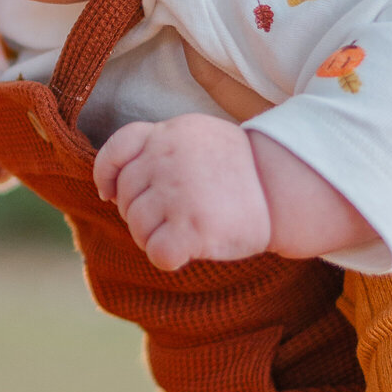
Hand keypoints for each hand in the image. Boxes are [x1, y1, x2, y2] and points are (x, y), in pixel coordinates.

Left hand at [93, 114, 271, 269]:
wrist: (285, 191)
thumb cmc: (243, 172)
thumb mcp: (200, 138)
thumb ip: (161, 150)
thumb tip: (115, 188)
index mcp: (169, 133)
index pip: (117, 148)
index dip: (107, 175)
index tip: (110, 194)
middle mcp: (167, 158)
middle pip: (126, 196)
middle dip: (141, 214)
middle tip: (176, 218)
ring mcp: (178, 192)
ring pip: (137, 227)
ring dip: (155, 237)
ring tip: (189, 230)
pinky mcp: (191, 227)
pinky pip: (157, 253)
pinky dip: (169, 258)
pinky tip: (190, 250)